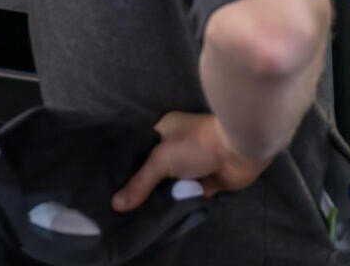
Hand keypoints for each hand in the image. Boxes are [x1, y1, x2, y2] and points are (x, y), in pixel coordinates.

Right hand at [111, 112, 269, 212]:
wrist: (240, 150)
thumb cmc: (198, 143)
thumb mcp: (161, 159)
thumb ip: (140, 183)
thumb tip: (117, 204)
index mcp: (165, 130)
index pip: (140, 151)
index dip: (127, 169)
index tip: (110, 189)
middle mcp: (178, 146)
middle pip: (154, 171)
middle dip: (144, 188)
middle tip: (122, 209)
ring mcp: (193, 165)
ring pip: (170, 186)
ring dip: (161, 198)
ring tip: (136, 218)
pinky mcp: (207, 182)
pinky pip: (186, 196)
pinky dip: (178, 204)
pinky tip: (160, 218)